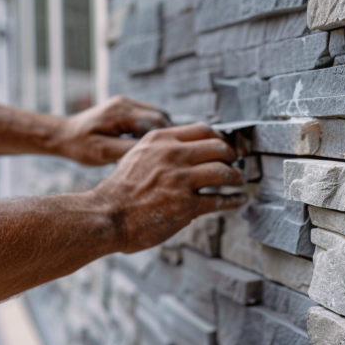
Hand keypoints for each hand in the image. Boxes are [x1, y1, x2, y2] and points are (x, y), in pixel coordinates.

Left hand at [57, 95, 171, 164]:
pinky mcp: (124, 107)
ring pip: (156, 115)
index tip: (173, 154)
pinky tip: (145, 144)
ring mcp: (125, 103)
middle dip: (167, 134)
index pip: (157, 121)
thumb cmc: (80, 146)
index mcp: (120, 112)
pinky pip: (147, 116)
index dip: (168, 137)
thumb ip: (130, 149)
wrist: (64, 135)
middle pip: (160, 116)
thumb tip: (155, 151)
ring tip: (157, 150)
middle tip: (169, 154)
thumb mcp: (104, 152)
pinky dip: (151, 129)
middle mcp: (125, 103)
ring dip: (160, 132)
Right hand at [93, 123, 246, 252]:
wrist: (106, 215)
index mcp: (161, 139)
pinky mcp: (187, 205)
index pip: (202, 129)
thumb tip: (188, 151)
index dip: (219, 138)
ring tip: (237, 181)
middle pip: (218, 147)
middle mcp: (173, 155)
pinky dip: (233, 200)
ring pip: (223, 171)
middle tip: (234, 163)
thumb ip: (162, 150)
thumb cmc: (120, 189)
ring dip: (235, 177)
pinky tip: (237, 200)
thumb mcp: (138, 155)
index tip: (224, 146)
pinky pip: (219, 199)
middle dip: (231, 156)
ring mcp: (181, 180)